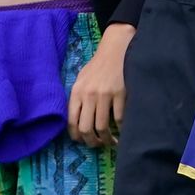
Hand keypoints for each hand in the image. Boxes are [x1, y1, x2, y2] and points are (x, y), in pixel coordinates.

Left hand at [68, 22, 131, 147]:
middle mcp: (88, 94)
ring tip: (111, 142)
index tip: (83, 141)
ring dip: (107, 139)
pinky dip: (121, 128)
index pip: (71, 122)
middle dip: (92, 142)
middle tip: (98, 145)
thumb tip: (76, 123)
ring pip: (102, 127)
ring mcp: (105, 94)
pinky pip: (119, 118)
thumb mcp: (82, 79)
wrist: (116, 48)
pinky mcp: (120, 93)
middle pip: (86, 128)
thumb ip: (78, 98)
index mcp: (77, 91)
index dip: (77, 137)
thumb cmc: (98, 65)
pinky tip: (122, 130)